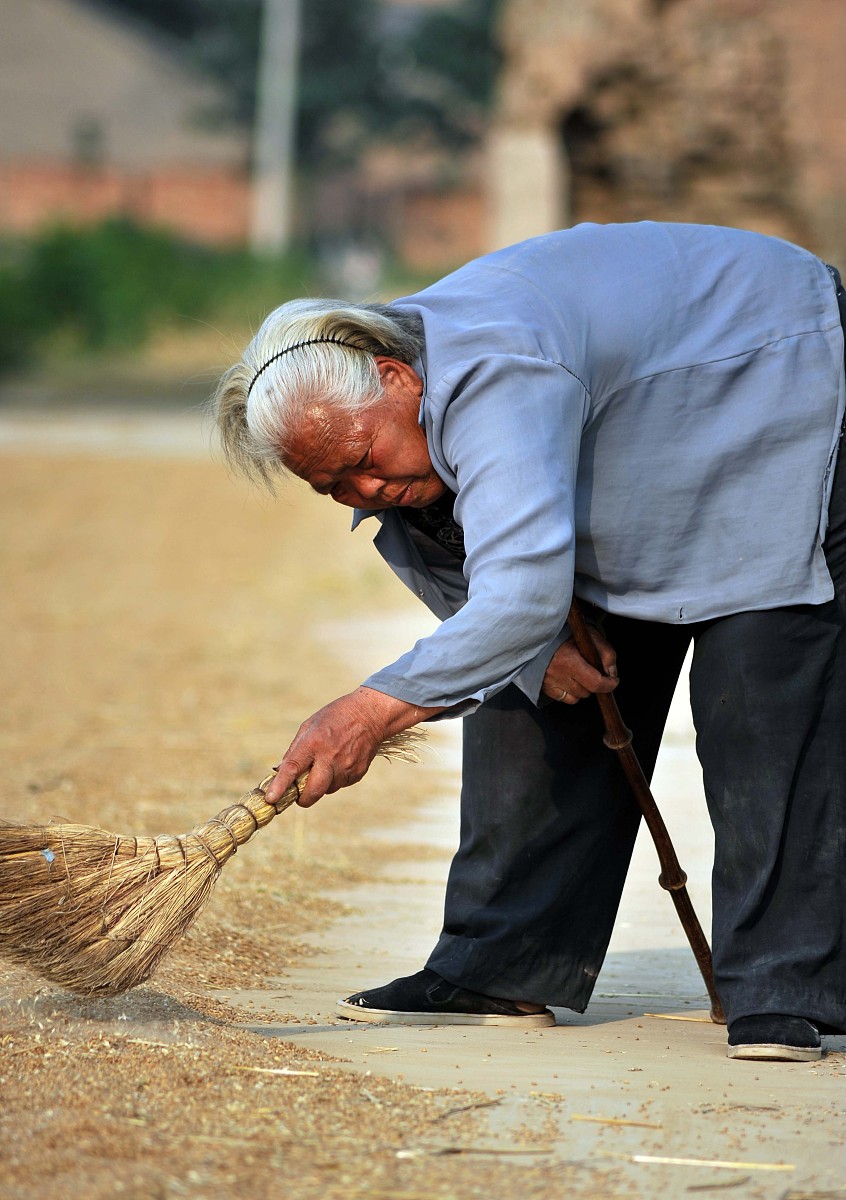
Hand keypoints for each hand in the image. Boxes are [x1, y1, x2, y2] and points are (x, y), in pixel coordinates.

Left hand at [264, 687, 440, 807]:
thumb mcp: (310, 725)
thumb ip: (295, 750)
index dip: (280, 785)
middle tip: (299, 795)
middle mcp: (330, 757)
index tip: (271, 799)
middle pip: (312, 792)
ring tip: (327, 762)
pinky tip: (341, 760)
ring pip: (327, 790)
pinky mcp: (358, 773)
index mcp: (314, 742)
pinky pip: (340, 784)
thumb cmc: (336, 717)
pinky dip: (335, 778)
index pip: (293, 768)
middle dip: (302, 799)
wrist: (371, 714)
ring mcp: (346, 767)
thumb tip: (281, 772)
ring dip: (321, 783)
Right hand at [542, 629, 617, 704]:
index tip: (613, 680)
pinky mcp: (545, 687)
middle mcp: (557, 673)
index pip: (595, 682)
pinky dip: (572, 692)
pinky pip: (566, 699)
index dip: (609, 684)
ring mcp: (550, 682)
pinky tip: (571, 679)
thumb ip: (606, 653)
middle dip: (596, 683)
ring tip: (580, 672)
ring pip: (578, 696)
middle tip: (595, 672)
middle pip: (588, 691)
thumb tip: (611, 673)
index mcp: (569, 659)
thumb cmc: (567, 633)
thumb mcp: (591, 635)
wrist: (543, 633)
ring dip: (583, 687)